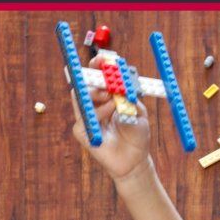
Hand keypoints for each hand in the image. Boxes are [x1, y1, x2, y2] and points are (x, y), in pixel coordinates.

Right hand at [68, 58, 151, 183]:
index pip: (97, 76)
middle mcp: (94, 104)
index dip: (97, 65)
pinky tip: (110, 116)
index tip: (101, 59)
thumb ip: (128, 97)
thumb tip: (120, 83)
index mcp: (106, 95)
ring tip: (114, 101)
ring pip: (80, 97)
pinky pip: (83, 118)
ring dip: (97, 95)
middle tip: (108, 80)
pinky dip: (98, 113)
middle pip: (85, 82)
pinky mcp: (82, 132)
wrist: (135, 159)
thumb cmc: (137, 134)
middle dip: (95, 78)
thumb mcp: (138, 111)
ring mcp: (86, 118)